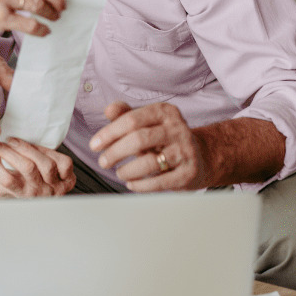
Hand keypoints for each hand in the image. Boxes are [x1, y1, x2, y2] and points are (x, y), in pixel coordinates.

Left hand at [0, 138, 75, 197]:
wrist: (6, 190)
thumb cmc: (28, 173)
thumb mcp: (44, 165)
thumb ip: (44, 153)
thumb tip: (31, 128)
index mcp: (65, 181)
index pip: (65, 164)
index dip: (49, 150)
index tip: (32, 141)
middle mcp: (53, 189)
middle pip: (47, 165)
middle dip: (27, 148)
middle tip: (11, 139)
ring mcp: (37, 193)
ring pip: (28, 168)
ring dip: (11, 152)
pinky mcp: (19, 195)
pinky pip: (8, 179)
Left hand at [88, 101, 211, 191]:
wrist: (200, 157)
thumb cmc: (165, 139)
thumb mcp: (147, 123)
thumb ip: (126, 115)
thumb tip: (109, 110)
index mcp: (165, 112)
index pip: (131, 119)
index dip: (109, 133)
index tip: (95, 145)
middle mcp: (177, 128)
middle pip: (138, 139)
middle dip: (115, 153)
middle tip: (103, 162)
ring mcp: (185, 151)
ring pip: (148, 162)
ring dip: (127, 171)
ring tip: (120, 173)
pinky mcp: (189, 172)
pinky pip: (159, 182)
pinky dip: (140, 185)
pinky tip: (132, 184)